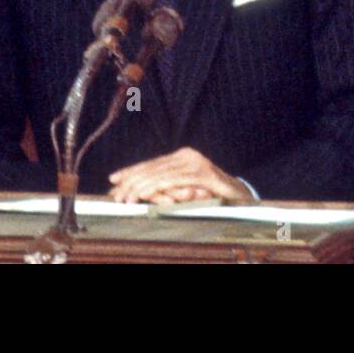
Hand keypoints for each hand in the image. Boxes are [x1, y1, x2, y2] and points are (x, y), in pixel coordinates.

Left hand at [107, 147, 254, 204]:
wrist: (240, 197)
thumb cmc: (212, 195)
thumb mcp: (187, 189)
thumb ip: (169, 185)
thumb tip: (142, 190)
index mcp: (182, 156)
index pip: (152, 163)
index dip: (132, 171)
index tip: (113, 179)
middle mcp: (188, 155)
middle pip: (153, 167)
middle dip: (132, 181)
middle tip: (115, 194)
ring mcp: (196, 163)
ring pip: (161, 173)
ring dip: (140, 187)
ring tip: (126, 197)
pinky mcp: (203, 174)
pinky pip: (174, 180)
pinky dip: (157, 187)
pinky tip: (144, 193)